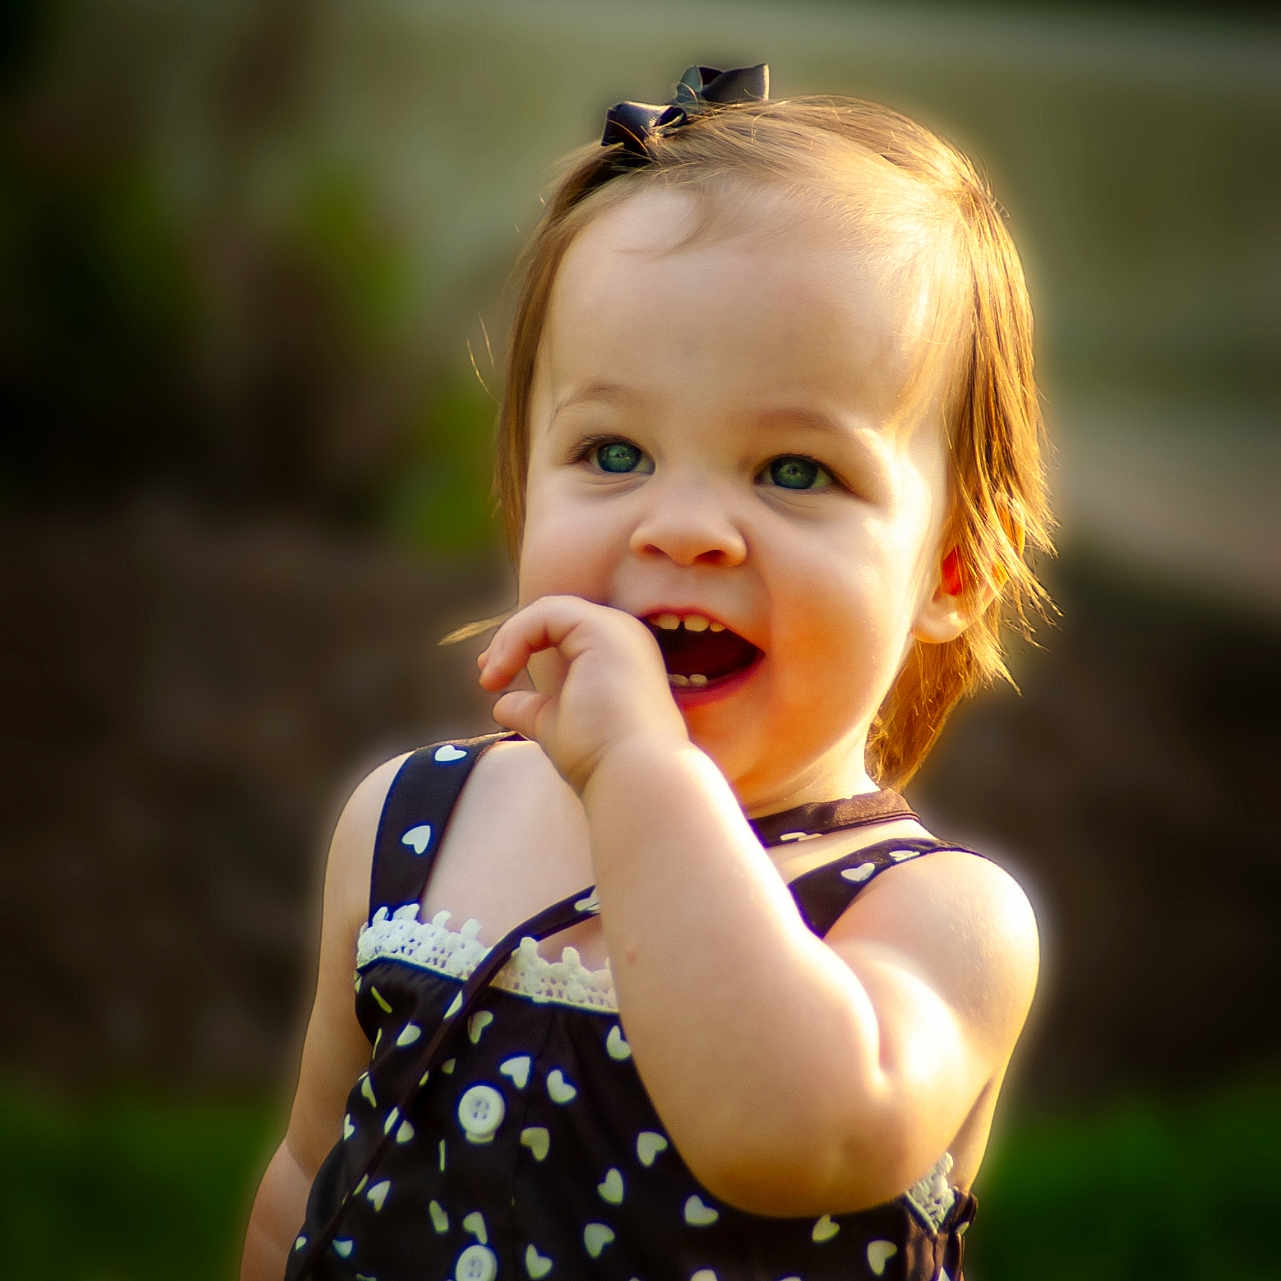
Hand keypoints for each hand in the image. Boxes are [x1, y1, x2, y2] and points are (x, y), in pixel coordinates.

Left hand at [478, 595, 688, 794]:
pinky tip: (503, 670)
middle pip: (554, 616)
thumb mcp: (557, 726)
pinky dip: (517, 636)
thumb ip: (533, 710)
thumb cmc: (602, 759)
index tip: (492, 680)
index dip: (522, 646)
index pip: (562, 632)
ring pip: (548, 610)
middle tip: (488, 673)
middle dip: (513, 638)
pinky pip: (547, 614)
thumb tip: (502, 706)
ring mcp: (617, 629)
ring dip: (511, 638)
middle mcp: (623, 636)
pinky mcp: (603, 629)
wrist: (632, 775)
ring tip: (492, 677)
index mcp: (618, 656)